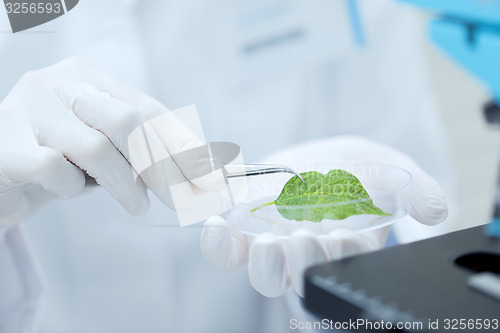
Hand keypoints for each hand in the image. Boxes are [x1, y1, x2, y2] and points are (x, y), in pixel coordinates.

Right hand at [0, 57, 223, 229]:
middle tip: (182, 202)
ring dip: (126, 184)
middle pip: (127, 122)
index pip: (147, 108)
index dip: (182, 145)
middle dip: (163, 168)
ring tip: (137, 206)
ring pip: (95, 147)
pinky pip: (52, 168)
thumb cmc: (58, 161)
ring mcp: (26, 110)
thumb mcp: (106, 150)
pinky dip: (71, 188)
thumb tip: (201, 172)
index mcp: (87, 78)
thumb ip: (142, 151)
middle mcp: (56, 84)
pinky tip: (70, 192)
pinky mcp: (3, 145)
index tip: (208, 179)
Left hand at [201, 136, 447, 296]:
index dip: (340, 259)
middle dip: (302, 263)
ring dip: (265, 264)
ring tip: (271, 240)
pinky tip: (217, 223)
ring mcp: (273, 243)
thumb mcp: (392, 171)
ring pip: (263, 273)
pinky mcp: (243, 228)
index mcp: (345, 246)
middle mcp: (307, 252)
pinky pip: (226, 249)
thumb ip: (416, 190)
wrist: (322, 157)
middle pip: (299, 277)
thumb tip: (437, 210)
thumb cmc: (358, 171)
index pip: (342, 266)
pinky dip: (217, 244)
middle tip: (305, 240)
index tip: (343, 238)